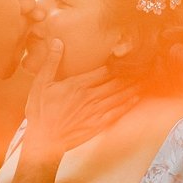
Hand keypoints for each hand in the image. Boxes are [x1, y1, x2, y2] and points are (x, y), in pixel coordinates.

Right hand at [18, 39, 139, 163]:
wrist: (43, 141)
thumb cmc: (40, 112)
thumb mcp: (40, 84)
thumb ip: (51, 62)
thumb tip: (57, 42)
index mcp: (78, 85)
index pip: (104, 71)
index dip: (118, 64)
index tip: (128, 58)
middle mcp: (90, 97)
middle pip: (116, 82)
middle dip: (130, 75)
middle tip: (143, 67)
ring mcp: (95, 112)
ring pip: (119, 96)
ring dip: (132, 87)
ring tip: (143, 79)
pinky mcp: (97, 125)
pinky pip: (117, 113)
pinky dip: (127, 105)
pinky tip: (136, 99)